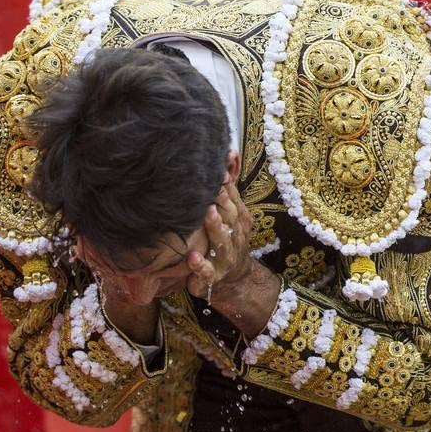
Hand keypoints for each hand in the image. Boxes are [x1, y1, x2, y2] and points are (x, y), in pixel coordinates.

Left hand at [186, 181, 253, 301]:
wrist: (236, 278)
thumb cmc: (227, 240)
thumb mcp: (231, 215)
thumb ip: (228, 189)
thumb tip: (229, 152)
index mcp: (238, 220)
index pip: (234, 199)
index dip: (228, 185)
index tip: (220, 170)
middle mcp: (234, 236)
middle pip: (230, 217)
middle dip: (223, 202)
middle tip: (214, 187)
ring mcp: (225, 257)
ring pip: (221, 241)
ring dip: (216, 227)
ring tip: (208, 213)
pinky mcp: (213, 276)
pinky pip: (207, 272)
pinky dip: (200, 266)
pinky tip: (192, 258)